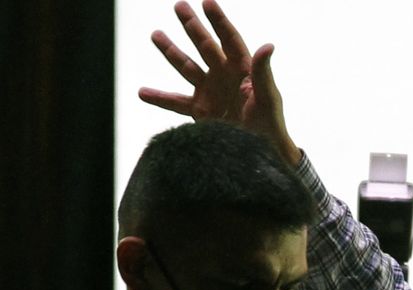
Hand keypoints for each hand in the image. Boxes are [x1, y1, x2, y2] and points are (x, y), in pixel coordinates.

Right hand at [140, 0, 300, 164]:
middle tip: (179, 6)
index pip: (229, 38)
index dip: (218, 20)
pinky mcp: (200, 110)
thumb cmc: (270, 123)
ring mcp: (210, 91)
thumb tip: (268, 45)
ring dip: (170, 51)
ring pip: (186, 66)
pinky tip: (142, 92)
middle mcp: (224, 75)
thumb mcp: (268, 97)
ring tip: (156, 34)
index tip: (207, 2)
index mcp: (242, 68)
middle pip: (204, 45)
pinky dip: (159, 98)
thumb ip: (263, 72)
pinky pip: (175, 102)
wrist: (260, 152)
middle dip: (192, 26)